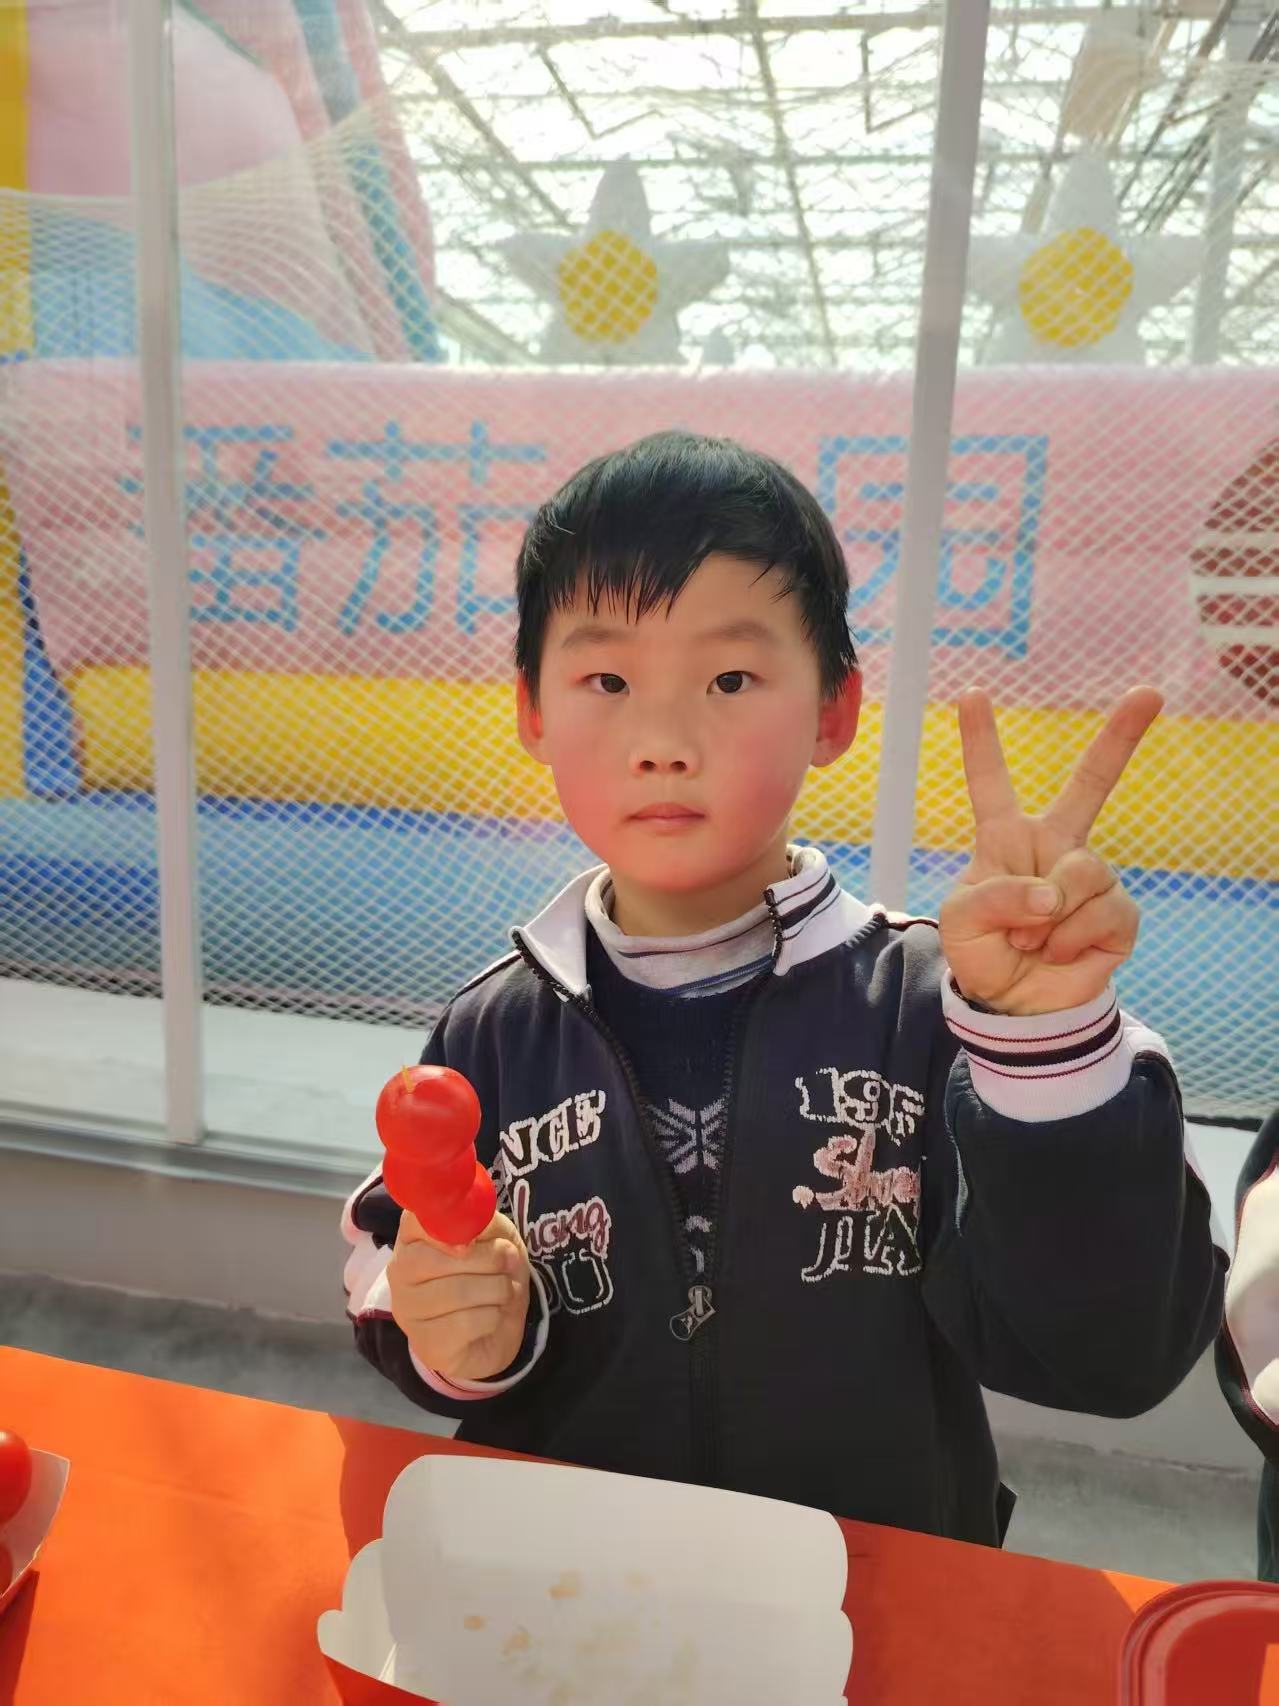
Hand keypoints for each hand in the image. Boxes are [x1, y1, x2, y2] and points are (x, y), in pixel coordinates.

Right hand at [387, 1208, 531, 1382]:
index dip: (445, 1227)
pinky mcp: (427, 1345)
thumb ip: (483, 1223)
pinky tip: (494, 1317)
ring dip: (498, 1288)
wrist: (500, 1330)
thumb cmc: (492, 1273)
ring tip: (505, 1291)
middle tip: (509, 1262)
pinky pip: (467, 1323)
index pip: (413, 1222)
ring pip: (457, 1292)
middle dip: (488, 1258)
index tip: (473, 1240)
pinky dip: (494, 1317)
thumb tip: (470, 1233)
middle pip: (433, 1260)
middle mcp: (400, 1273)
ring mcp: (409, 1313)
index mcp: (413, 1239)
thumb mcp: (497, 1236)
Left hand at [938, 685, 1161, 1015]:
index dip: (980, 740)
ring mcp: (1089, 877)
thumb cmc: (983, 951)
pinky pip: (1102, 912)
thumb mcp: (961, 922)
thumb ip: (996, 896)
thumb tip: (1052, 895)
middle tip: (1150, 694)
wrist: (1014, 1004)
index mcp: (1006, 838)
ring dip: (1050, 915)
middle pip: (1091, 784)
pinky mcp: (1117, 913)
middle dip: (1121, 737)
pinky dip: (1071, 939)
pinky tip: (1057, 952)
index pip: (991, 782)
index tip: (972, 694)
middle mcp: (1053, 846)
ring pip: (1084, 871)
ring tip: (1031, 939)